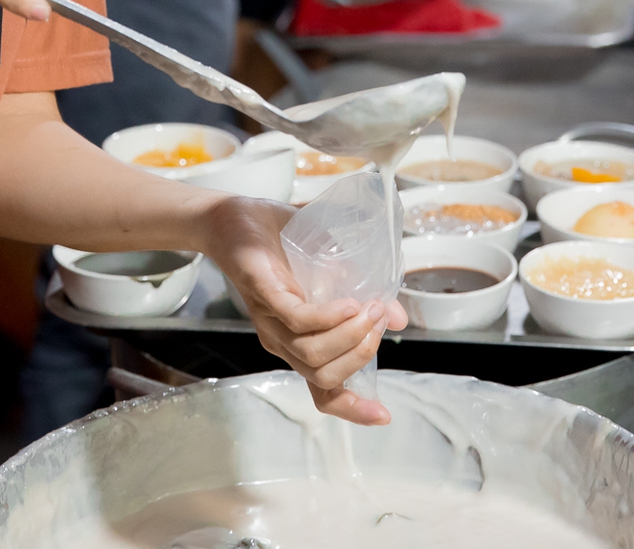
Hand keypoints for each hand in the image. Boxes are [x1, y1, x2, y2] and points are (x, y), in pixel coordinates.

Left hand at [199, 196, 407, 424]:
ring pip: (312, 353)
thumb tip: (397, 319)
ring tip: (370, 307)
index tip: (384, 415)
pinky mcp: (263, 294)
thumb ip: (361, 299)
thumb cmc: (282, 249)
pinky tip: (348, 304)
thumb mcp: (332, 274)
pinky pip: (296, 320)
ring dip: (350, 335)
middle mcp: (283, 341)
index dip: (352, 409)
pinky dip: (327, 318)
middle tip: (380, 319)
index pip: (323, 392)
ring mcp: (271, 320)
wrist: (236, 219)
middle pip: (324, 376)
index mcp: (299, 343)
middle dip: (362, 354)